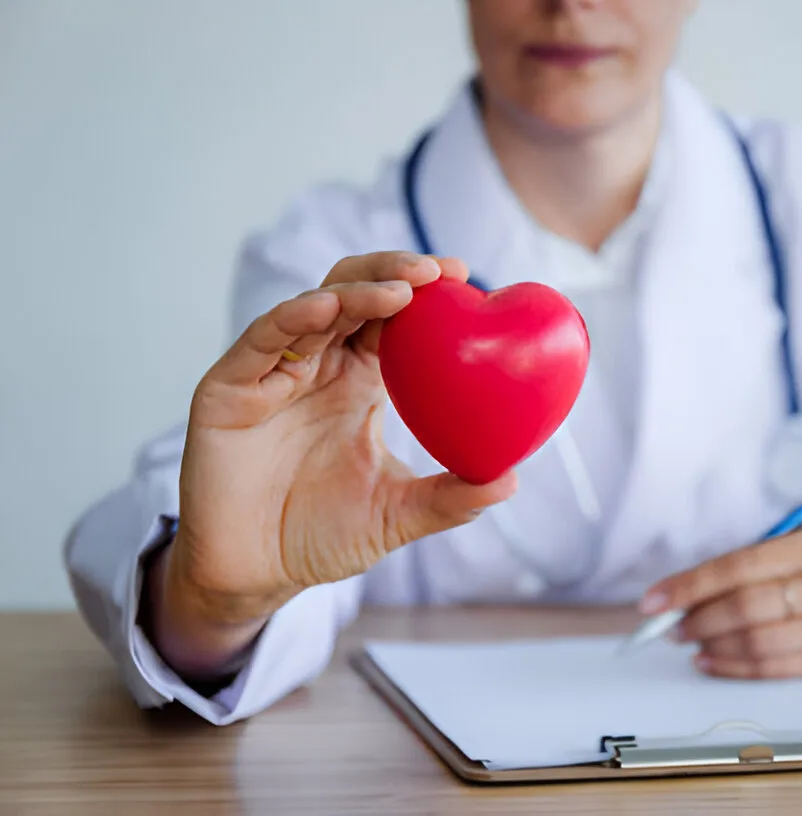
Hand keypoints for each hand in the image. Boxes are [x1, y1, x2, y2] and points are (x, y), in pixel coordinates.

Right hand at [149, 252, 515, 677]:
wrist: (254, 575)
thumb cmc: (322, 538)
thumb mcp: (397, 515)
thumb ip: (450, 499)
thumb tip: (510, 481)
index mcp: (358, 383)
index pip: (392, 318)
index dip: (423, 291)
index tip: (466, 277)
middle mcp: (316, 368)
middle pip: (352, 294)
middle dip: (392, 273)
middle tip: (437, 272)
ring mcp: (271, 375)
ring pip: (311, 308)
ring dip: (355, 292)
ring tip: (400, 290)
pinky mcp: (228, 390)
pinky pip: (261, 342)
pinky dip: (293, 318)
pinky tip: (327, 307)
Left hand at [641, 529, 801, 678]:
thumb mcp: (798, 548)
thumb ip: (748, 564)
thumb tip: (683, 592)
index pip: (739, 567)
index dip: (691, 585)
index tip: (655, 599)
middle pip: (747, 607)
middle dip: (698, 618)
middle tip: (670, 625)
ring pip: (758, 641)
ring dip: (713, 645)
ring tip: (690, 641)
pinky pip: (775, 668)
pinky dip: (735, 667)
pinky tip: (711, 661)